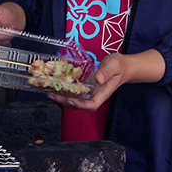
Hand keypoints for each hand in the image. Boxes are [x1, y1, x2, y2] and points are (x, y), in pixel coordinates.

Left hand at [49, 50, 165, 111]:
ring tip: (49, 92)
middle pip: (80, 104)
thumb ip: (106, 72)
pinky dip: (65, 91)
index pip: (92, 105)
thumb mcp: (114, 65)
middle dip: (65, 102)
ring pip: (75, 99)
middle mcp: (96, 95)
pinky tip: (55, 87)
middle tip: (51, 95)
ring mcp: (91, 92)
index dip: (80, 105)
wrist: (123, 66)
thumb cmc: (120, 66)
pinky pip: (75, 92)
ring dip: (62, 97)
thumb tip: (97, 80)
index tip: (70, 101)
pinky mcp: (87, 87)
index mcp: (103, 92)